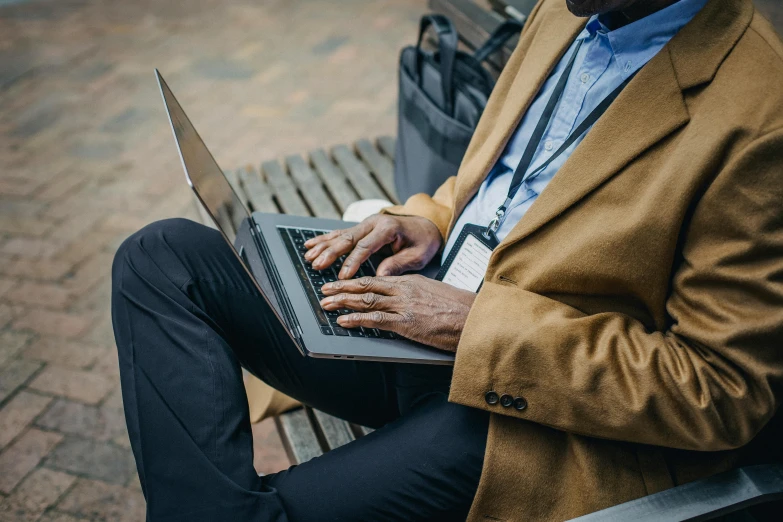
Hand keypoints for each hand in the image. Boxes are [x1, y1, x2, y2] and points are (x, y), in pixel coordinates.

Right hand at [304, 215, 441, 278]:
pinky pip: (340, 233)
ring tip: (309, 257)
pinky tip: (310, 244)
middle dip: (331, 253)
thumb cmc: (423, 240)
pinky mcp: (362, 227)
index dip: (352, 262)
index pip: (365, 246)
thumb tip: (380, 275)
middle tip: (317, 265)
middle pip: (348, 238)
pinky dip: (324, 239)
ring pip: (340, 235)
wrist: (427, 223)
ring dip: (323, 246)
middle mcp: (374, 223)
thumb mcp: (418, 255)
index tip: (342, 276)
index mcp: (388, 228)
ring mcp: (366, 223)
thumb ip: (398, 264)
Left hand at [319, 275, 475, 351]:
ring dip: (342, 303)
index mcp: (410, 281)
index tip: (340, 283)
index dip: (354, 281)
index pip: (376, 278)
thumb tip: (403, 298)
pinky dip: (356, 320)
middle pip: (365, 286)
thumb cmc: (459, 309)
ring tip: (326, 305)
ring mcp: (404, 305)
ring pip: (365, 300)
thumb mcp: (434, 293)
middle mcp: (403, 290)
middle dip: (341, 289)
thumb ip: (415, 293)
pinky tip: (343, 321)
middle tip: (324, 290)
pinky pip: (375, 320)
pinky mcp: (406, 322)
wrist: (474, 318)